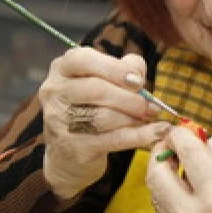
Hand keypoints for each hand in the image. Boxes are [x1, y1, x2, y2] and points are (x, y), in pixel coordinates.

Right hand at [39, 47, 171, 198]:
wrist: (69, 153)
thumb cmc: (91, 107)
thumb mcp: (103, 81)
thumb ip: (123, 69)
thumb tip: (139, 72)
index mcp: (61, 70)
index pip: (81, 59)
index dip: (114, 68)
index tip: (137, 81)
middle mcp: (55, 93)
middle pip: (96, 89)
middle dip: (129, 97)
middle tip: (149, 104)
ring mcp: (60, 122)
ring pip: (104, 116)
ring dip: (133, 116)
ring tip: (148, 117)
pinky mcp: (74, 147)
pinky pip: (114, 139)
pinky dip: (140, 135)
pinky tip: (157, 132)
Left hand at [147, 127, 211, 212]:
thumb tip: (205, 144)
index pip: (188, 152)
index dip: (181, 134)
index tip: (182, 129)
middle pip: (155, 172)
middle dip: (161, 154)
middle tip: (172, 148)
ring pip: (157, 196)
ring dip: (167, 181)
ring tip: (188, 179)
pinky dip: (177, 209)